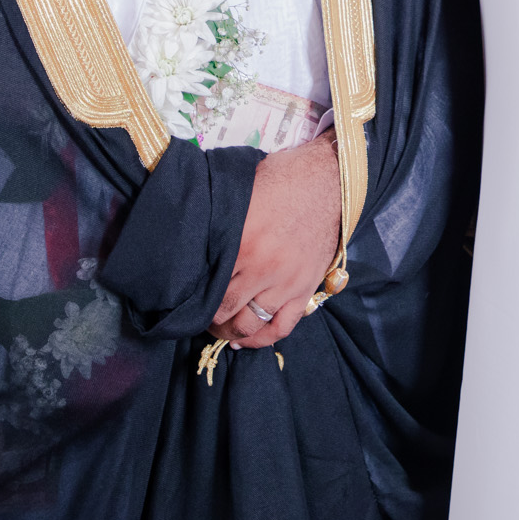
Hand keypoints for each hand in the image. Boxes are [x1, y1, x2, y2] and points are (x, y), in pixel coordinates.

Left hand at [208, 130, 339, 348]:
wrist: (328, 181)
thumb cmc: (281, 180)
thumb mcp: (242, 196)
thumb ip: (221, 224)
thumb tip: (193, 241)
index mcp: (241, 244)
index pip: (209, 287)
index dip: (196, 299)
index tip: (190, 299)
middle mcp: (262, 269)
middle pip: (226, 310)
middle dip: (211, 319)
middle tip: (202, 316)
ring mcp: (286, 283)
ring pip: (251, 324)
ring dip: (232, 331)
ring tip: (222, 327)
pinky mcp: (306, 289)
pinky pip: (282, 327)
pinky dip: (262, 339)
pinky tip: (247, 339)